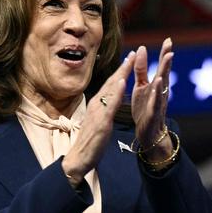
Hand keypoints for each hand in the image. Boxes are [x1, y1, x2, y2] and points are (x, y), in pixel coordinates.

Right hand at [62, 52, 134, 186]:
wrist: (78, 158)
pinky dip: (117, 92)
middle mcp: (97, 104)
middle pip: (112, 82)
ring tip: (130, 61)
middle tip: (133, 53)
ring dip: (121, 74)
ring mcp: (99, 112)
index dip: (120, 71)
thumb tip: (110, 100)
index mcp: (97, 104)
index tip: (129, 58)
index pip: (111, 84)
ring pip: (112, 90)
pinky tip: (123, 82)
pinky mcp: (102, 122)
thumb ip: (104, 109)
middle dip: (123, 67)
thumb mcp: (99, 121)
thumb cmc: (89, 141)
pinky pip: (111, 105)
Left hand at [131, 37, 173, 155]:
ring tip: (167, 61)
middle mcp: (161, 91)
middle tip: (170, 48)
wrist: (148, 132)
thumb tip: (140, 49)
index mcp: (156, 84)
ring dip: (165, 73)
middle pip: (165, 73)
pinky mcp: (153, 113)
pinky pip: (155, 102)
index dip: (165, 53)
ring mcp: (158, 102)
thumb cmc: (145, 107)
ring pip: (163, 86)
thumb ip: (141, 69)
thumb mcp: (141, 86)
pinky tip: (158, 84)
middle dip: (167, 60)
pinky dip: (157, 93)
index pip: (162, 66)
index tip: (168, 40)